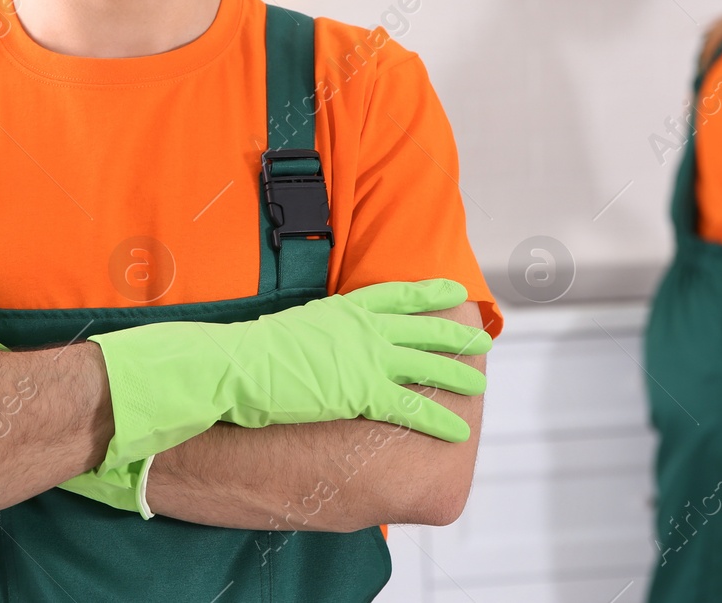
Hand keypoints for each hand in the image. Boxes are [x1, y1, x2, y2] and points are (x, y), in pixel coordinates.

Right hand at [89, 279, 491, 471]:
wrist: (239, 366)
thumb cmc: (254, 352)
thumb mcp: (296, 325)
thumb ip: (321, 329)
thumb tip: (323, 339)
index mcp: (346, 308)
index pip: (398, 296)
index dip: (431, 294)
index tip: (456, 293)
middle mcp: (365, 328)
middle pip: (424, 328)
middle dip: (456, 336)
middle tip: (482, 340)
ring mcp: (368, 358)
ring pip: (428, 364)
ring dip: (458, 375)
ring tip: (479, 384)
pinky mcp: (364, 391)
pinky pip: (413, 405)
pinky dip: (439, 418)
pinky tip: (457, 429)